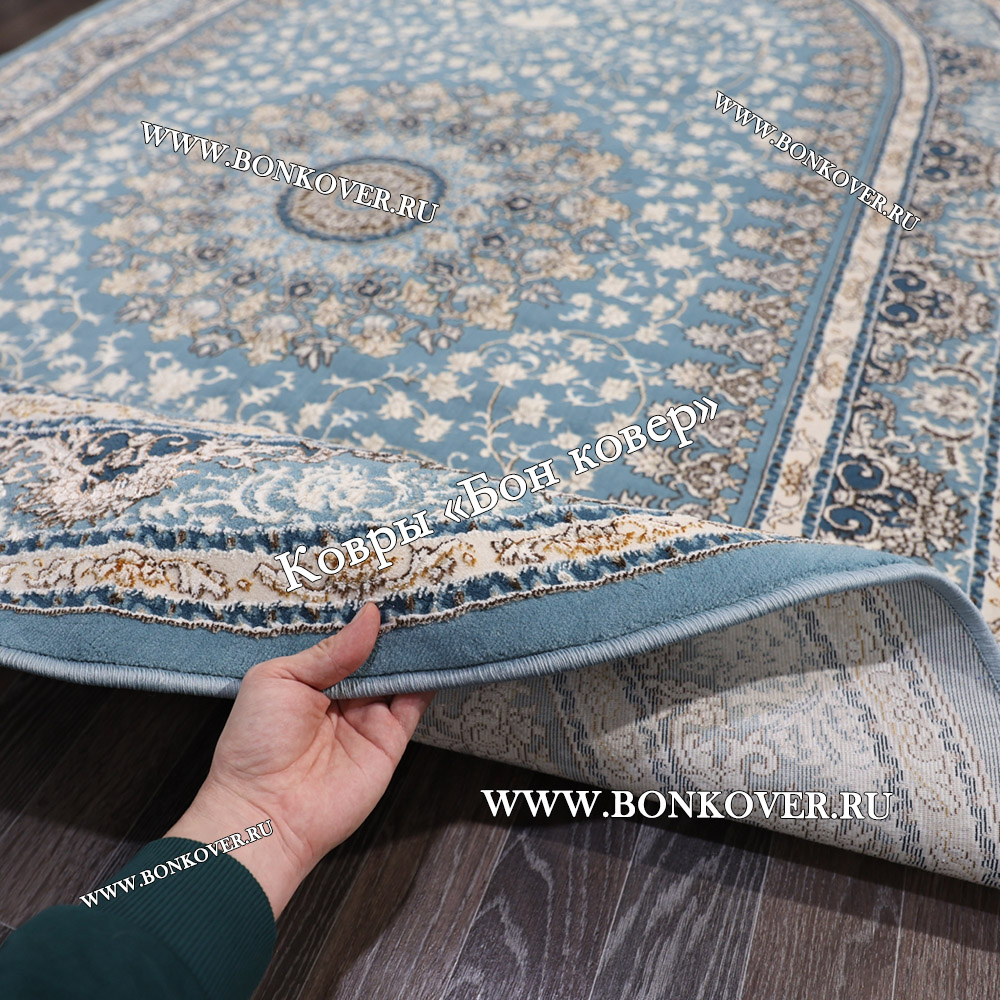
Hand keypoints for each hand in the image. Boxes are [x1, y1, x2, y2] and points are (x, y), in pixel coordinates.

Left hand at [166, 602, 433, 915]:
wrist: (267, 814)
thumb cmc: (255, 744)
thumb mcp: (280, 679)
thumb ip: (330, 650)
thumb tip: (369, 615)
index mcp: (308, 676)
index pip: (342, 637)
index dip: (359, 613)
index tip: (382, 579)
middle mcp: (341, 693)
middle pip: (375, 651)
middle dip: (392, 623)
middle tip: (415, 585)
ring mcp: (368, 714)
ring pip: (399, 670)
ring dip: (414, 645)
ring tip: (433, 605)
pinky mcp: (391, 737)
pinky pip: (417, 700)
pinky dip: (431, 675)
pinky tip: (441, 647)